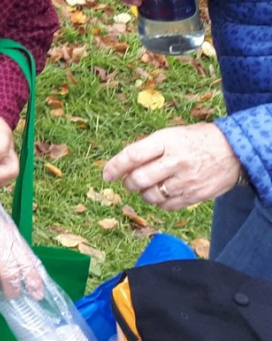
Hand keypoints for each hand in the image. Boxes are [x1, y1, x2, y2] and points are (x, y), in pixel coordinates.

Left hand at [103, 123, 242, 209]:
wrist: (234, 150)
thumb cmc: (195, 140)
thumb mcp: (171, 135)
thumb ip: (148, 148)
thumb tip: (123, 165)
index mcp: (166, 141)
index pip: (132, 155)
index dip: (115, 167)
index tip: (106, 175)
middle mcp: (175, 161)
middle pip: (139, 179)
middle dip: (128, 183)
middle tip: (129, 182)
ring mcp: (186, 180)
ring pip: (151, 195)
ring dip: (143, 194)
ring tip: (148, 187)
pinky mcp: (196, 195)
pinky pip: (168, 206)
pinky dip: (159, 203)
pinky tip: (162, 195)